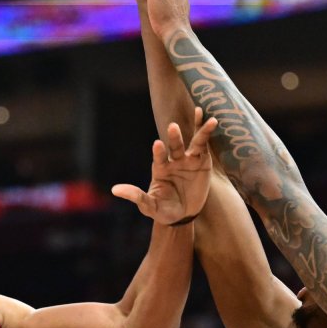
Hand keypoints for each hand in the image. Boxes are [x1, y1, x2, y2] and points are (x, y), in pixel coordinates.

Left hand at [112, 107, 217, 225]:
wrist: (183, 215)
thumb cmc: (163, 209)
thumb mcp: (150, 206)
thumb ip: (136, 197)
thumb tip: (115, 190)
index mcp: (160, 168)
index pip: (159, 158)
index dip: (158, 152)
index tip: (157, 144)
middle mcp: (174, 160)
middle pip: (175, 146)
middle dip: (174, 137)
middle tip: (172, 127)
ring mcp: (189, 159)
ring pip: (193, 142)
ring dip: (197, 129)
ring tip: (199, 112)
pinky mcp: (202, 161)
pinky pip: (205, 145)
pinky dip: (206, 132)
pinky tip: (212, 120)